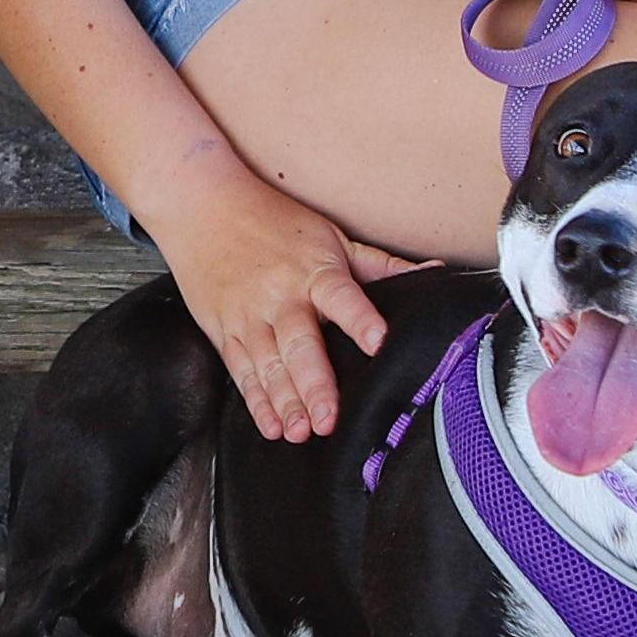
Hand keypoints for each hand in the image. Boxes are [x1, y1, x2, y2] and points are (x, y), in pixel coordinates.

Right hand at [147, 157, 409, 445]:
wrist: (201, 204)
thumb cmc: (272, 220)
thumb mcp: (330, 236)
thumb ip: (380, 265)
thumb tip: (434, 274)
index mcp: (314, 270)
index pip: (342, 296)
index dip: (360, 319)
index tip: (379, 341)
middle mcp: (281, 296)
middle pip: (299, 344)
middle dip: (314, 384)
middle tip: (328, 419)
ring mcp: (249, 315)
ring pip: (268, 365)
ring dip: (283, 402)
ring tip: (299, 432)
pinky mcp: (223, 329)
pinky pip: (241, 370)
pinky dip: (254, 400)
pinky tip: (269, 425)